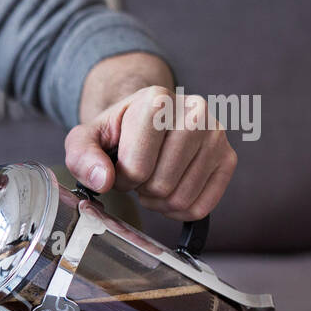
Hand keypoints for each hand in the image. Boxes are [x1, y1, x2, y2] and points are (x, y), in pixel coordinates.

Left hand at [64, 85, 237, 220]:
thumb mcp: (87, 138)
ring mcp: (217, 135)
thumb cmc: (118, 130)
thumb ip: (82, 156)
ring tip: (153, 179)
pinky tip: (171, 188)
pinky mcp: (228, 158)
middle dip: (140, 189)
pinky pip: (201, 207)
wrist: (149, 119)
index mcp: (158, 101)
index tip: (120, 165)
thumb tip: (103, 180)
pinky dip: (179, 210)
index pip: (137, 167)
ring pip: (181, 199)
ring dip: (158, 201)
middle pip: (161, 186)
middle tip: (138, 174)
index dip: (122, 177)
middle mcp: (195, 112)